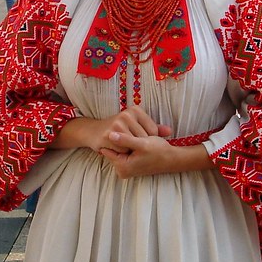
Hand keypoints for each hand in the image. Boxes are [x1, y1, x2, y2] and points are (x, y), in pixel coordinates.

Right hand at [54, 105, 170, 152]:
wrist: (93, 131)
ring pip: (135, 144)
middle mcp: (127, 114)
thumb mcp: (136, 125)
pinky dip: (121, 152)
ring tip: (122, 145)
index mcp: (135, 110)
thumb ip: (153, 129)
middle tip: (128, 144)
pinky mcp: (110, 133)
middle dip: (138, 145)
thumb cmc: (117, 130)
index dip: (148, 140)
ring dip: (129, 149)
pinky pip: (124, 149)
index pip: (153, 131)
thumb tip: (169, 131)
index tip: (137, 139)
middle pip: (144, 138)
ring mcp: (118, 123)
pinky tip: (114, 147)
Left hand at [100, 132, 194, 178]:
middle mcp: (122, 171)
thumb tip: (109, 134)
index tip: (117, 130)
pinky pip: (123, 153)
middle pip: (113, 150)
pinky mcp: (129, 166)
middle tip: (131, 134)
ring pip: (119, 150)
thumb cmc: (159, 151)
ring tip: (136, 138)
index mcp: (123, 166)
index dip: (113, 138)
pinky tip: (136, 141)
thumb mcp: (142, 144)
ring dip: (124, 142)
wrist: (171, 159)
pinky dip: (128, 146)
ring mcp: (125, 169)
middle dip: (120, 140)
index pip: (108, 149)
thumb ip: (125, 140)